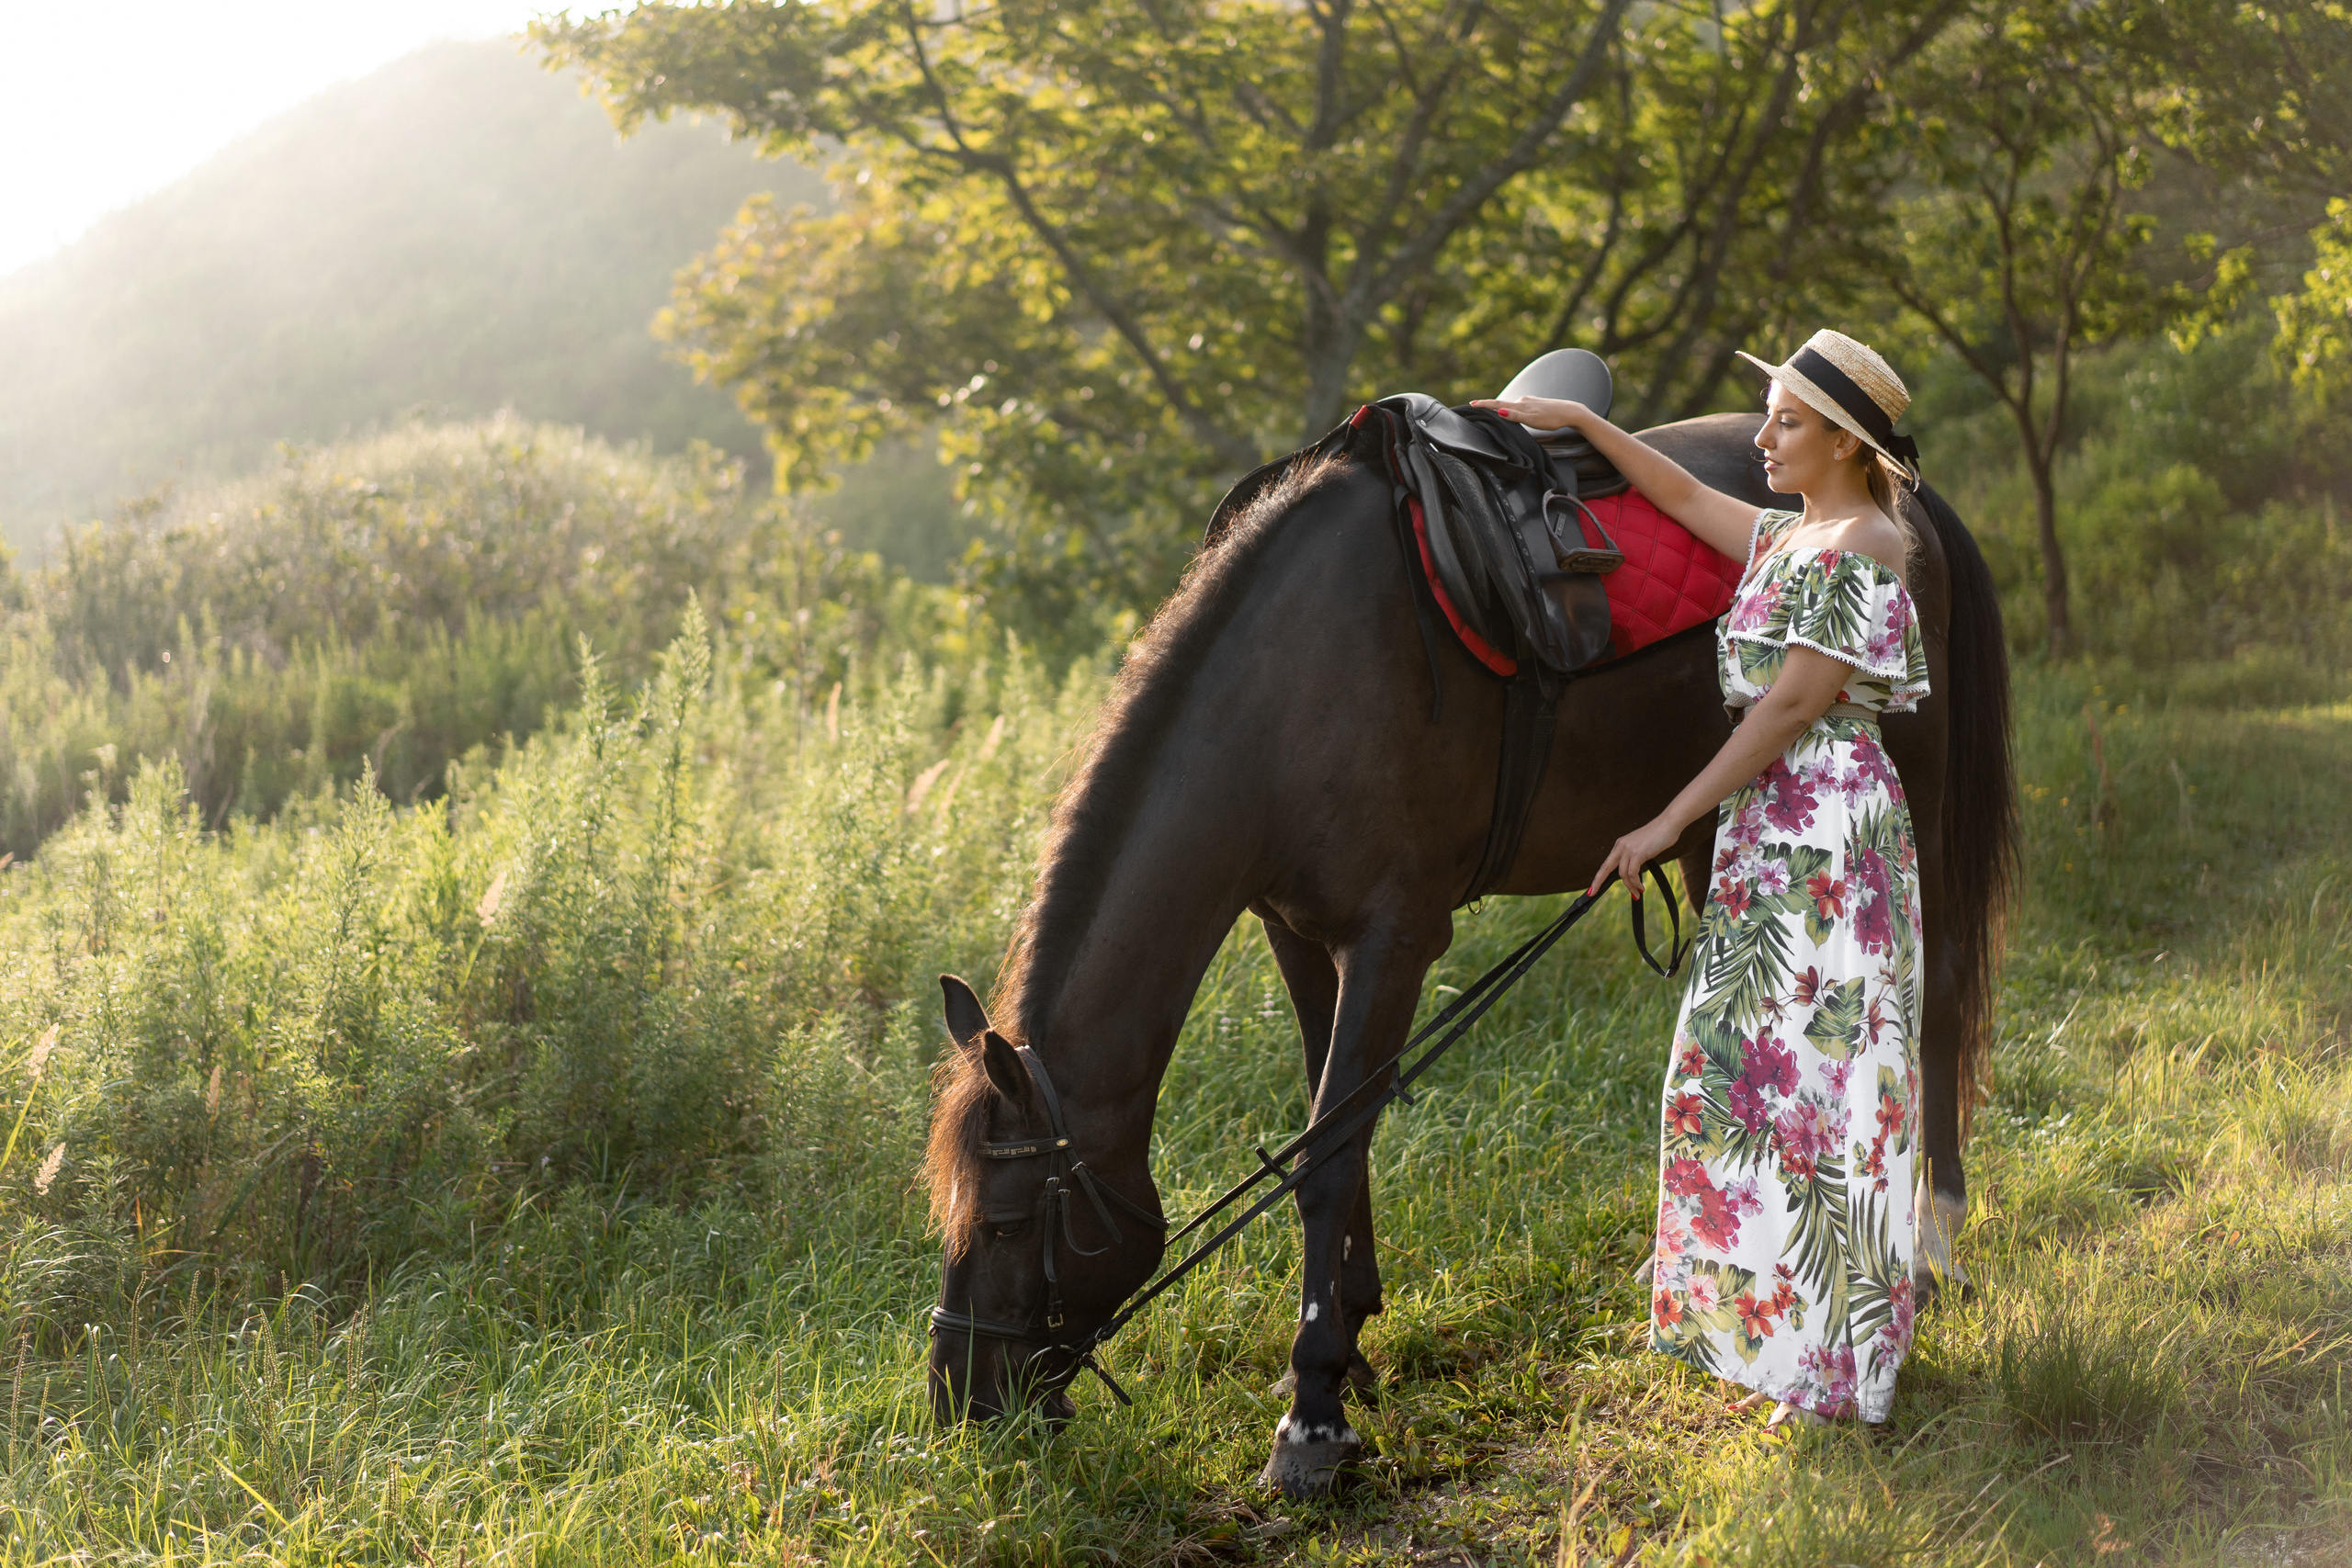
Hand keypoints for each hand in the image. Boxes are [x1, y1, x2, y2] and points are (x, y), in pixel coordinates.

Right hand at [1471, 396, 1588, 432]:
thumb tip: (1499, 411)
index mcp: (1521, 405)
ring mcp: (1529, 401)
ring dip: (1498, 407)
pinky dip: (1509, 409)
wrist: (1570, 412)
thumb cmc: (1553, 418)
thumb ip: (1516, 416)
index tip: (1471, 404)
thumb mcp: (1533, 420)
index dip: (1484, 405)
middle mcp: (1523, 401)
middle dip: (1488, 405)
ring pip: (1510, 405)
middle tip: (1475, 406)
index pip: (1498, 405)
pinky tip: (1509, 412)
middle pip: (1501, 404)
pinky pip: (1517, 406)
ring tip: (1487, 410)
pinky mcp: (1534, 404)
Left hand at [1587, 814, 1681, 897]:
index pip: (1606, 863)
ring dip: (1629, 886)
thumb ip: (1634, 856)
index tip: (1592, 888)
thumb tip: (1631, 872)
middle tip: (1593, 894)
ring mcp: (1628, 849)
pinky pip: (1632, 873)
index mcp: (1620, 845)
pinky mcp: (1637, 853)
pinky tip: (1641, 887)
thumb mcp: (1641, 847)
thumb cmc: (1659, 836)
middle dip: (1598, 882)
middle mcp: (1621, 846)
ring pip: (1622, 874)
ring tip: (1636, 893)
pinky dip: (1635, 883)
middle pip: (1605, 868)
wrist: (1668, 824)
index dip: (1598, 877)